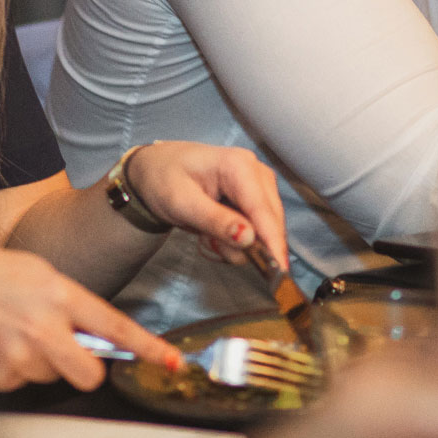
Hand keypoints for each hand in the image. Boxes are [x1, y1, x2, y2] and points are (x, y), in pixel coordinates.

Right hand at [0, 244, 181, 391]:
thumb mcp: (36, 272)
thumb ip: (69, 302)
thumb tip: (95, 335)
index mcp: (57, 293)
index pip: (113, 326)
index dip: (147, 348)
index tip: (171, 362)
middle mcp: (41, 327)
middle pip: (89, 373)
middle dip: (82, 365)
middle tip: (60, 345)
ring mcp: (17, 357)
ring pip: (50, 378)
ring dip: (39, 363)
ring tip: (10, 332)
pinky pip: (18, 384)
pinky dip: (10, 369)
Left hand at [122, 141, 290, 270]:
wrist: (157, 169)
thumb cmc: (165, 180)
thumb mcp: (182, 204)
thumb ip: (215, 221)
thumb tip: (249, 239)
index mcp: (238, 165)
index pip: (262, 211)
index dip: (273, 242)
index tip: (280, 272)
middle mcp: (256, 171)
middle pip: (269, 221)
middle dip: (244, 244)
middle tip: (208, 244)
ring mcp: (259, 183)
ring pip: (265, 228)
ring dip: (237, 243)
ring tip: (206, 234)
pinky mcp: (257, 196)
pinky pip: (258, 228)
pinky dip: (236, 238)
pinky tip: (213, 231)